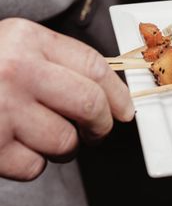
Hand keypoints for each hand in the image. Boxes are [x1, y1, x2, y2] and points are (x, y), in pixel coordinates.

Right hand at [0, 19, 134, 180]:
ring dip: (63, 148)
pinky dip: (29, 164)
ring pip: (66, 142)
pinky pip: (35, 167)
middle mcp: (15, 69)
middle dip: (101, 126)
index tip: (126, 111)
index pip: (95, 67)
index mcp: (25, 38)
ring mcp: (0, 108)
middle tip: (96, 133)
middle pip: (90, 105)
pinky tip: (9, 147)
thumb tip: (111, 96)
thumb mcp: (11, 49)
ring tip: (40, 137)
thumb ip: (56, 64)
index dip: (118, 94)